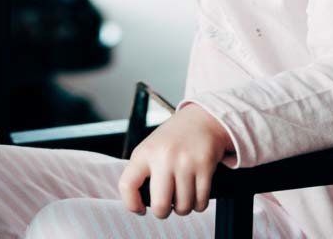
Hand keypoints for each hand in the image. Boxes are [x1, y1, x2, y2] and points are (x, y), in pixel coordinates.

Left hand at [118, 105, 233, 218]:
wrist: (202, 119)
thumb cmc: (174, 137)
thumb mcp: (151, 148)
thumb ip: (143, 172)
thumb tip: (140, 203)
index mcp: (145, 153)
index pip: (127, 185)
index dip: (131, 204)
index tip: (140, 209)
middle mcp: (163, 157)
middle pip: (160, 205)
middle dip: (163, 212)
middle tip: (166, 205)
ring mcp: (185, 163)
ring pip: (183, 207)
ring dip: (183, 207)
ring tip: (183, 195)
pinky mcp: (205, 167)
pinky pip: (200, 202)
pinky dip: (198, 204)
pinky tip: (196, 194)